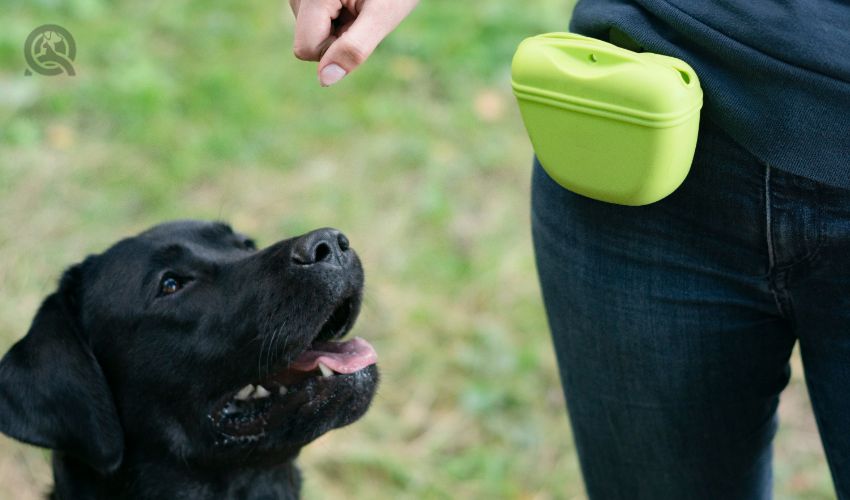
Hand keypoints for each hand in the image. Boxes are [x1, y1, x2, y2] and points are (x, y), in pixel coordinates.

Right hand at [289, 0, 418, 85]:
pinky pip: (316, 26)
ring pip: (311, 36)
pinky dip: (335, 22)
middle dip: (336, 40)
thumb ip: (354, 48)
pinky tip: (352, 6)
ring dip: (337, 31)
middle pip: (306, 44)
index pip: (305, 49)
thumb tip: (325, 80)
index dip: (335, 50)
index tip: (359, 28)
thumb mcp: (380, 17)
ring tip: (359, 8)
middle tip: (362, 16)